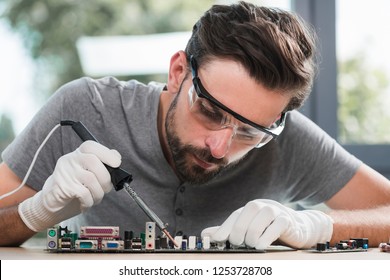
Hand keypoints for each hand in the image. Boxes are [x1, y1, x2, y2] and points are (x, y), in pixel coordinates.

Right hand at [18, 140, 121, 231]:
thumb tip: (116, 157)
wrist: (52, 205)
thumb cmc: (76, 188)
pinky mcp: (61, 187)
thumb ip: (102, 165)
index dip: (106, 153)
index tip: (117, 163)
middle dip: (106, 178)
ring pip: (90, 179)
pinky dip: (89, 201)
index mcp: (77, 155)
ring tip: (95, 198)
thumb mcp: (89, 174)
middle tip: (106, 189)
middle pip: (93, 161)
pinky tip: (86, 204)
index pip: (90, 146)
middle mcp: (69, 160)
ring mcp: (64, 173)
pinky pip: (84, 193)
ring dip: (98, 193)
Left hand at [201, 199, 332, 248]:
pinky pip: (276, 226)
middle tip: (239, 244)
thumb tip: (206, 234)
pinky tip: (261, 246)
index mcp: (251, 208)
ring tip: (252, 245)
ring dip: (252, 235)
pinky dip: (266, 237)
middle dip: (239, 232)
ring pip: (260, 219)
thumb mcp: (249, 228)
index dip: (225, 228)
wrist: (300, 227)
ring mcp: (276, 212)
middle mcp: (262, 206)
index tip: (217, 240)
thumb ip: (229, 231)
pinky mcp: (288, 220)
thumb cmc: (271, 228)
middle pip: (245, 215)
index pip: (235, 216)